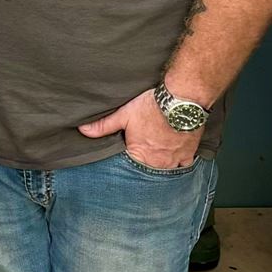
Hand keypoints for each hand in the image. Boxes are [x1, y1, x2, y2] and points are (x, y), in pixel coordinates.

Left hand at [78, 85, 202, 171]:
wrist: (181, 99)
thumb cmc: (152, 106)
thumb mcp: (124, 115)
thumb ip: (103, 125)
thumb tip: (83, 130)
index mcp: (140, 155)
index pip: (130, 170)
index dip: (127, 167)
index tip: (126, 163)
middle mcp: (157, 162)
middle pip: (148, 172)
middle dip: (144, 170)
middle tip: (143, 163)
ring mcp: (174, 160)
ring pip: (166, 171)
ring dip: (160, 168)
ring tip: (157, 163)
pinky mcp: (188, 153)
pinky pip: (184, 166)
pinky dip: (179, 165)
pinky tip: (175, 162)